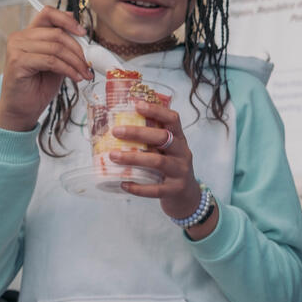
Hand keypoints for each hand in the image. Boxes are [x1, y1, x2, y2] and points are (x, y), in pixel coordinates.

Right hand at [0, 6, 92, 131]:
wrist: (23, 108)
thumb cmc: (40, 85)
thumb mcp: (57, 61)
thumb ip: (64, 47)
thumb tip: (82, 32)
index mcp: (29, 33)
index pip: (48, 13)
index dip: (67, 20)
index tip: (83, 32)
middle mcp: (20, 37)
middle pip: (57, 33)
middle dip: (79, 50)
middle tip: (89, 65)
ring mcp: (16, 48)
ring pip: (56, 48)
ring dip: (76, 62)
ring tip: (85, 74)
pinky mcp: (17, 62)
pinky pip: (51, 61)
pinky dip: (68, 69)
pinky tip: (76, 78)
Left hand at [109, 101, 216, 238]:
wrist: (187, 196)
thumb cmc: (169, 169)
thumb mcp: (166, 152)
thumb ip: (151, 141)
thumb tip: (117, 127)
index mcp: (179, 139)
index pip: (173, 119)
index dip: (157, 110)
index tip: (137, 105)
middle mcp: (182, 153)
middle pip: (164, 138)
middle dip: (139, 132)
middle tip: (116, 131)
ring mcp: (180, 171)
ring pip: (158, 161)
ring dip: (134, 158)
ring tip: (113, 156)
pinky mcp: (175, 189)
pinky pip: (155, 189)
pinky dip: (138, 187)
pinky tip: (124, 184)